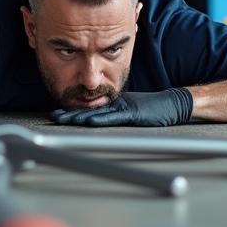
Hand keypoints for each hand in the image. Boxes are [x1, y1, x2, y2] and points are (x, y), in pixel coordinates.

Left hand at [51, 87, 192, 127]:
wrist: (172, 104)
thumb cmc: (153, 111)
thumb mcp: (132, 113)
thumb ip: (118, 116)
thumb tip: (101, 122)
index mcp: (114, 106)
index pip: (90, 110)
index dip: (74, 113)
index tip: (58, 115)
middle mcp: (116, 105)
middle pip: (89, 110)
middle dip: (70, 114)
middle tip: (53, 117)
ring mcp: (124, 108)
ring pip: (97, 112)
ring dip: (79, 117)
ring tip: (64, 119)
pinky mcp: (133, 113)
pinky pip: (114, 116)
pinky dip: (101, 119)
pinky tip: (89, 121)